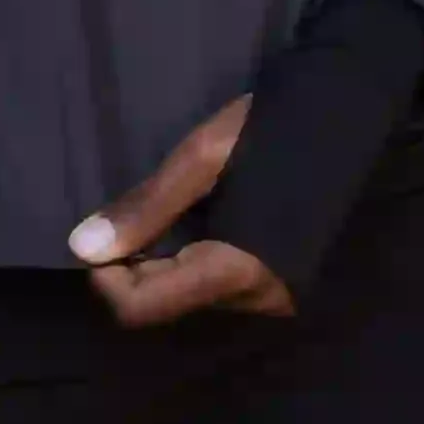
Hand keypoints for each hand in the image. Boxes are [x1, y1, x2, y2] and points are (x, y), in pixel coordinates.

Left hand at [68, 96, 295, 328]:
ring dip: (165, 261)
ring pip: (189, 296)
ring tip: (173, 210)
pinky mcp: (282, 284)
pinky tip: (201, 220)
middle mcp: (257, 299)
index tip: (101, 232)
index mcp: (236, 270)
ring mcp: (274, 296)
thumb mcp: (200, 158)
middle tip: (136, 212)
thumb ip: (144, 209)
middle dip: (135, 265)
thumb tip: (81, 249)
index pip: (141, 308)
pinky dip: (194, 260)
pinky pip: (216, 287)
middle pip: (165, 303)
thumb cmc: (269, 128)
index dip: (106, 277)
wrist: (343, 115)